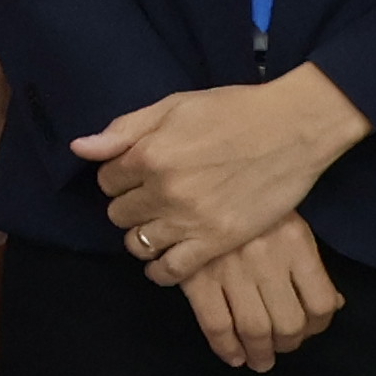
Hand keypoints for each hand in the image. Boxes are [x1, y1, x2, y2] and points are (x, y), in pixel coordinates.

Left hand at [76, 63, 368, 284]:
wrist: (294, 128)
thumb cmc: (233, 110)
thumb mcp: (173, 106)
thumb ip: (124, 129)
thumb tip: (80, 148)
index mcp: (148, 155)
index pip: (106, 180)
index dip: (118, 177)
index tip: (135, 174)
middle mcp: (164, 191)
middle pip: (119, 213)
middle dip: (129, 205)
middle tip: (150, 198)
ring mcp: (191, 220)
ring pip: (138, 243)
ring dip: (142, 236)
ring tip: (157, 226)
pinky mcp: (219, 241)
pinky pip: (172, 270)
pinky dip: (160, 270)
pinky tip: (162, 262)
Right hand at [180, 214, 346, 370]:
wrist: (192, 182)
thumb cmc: (246, 202)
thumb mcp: (287, 223)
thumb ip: (309, 265)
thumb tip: (333, 305)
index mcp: (295, 242)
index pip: (320, 303)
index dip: (319, 327)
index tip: (308, 331)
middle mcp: (267, 259)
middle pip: (289, 323)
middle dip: (288, 345)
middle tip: (281, 349)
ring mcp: (230, 270)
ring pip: (255, 328)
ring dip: (259, 353)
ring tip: (259, 359)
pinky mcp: (196, 277)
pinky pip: (216, 324)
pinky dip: (225, 348)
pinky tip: (232, 355)